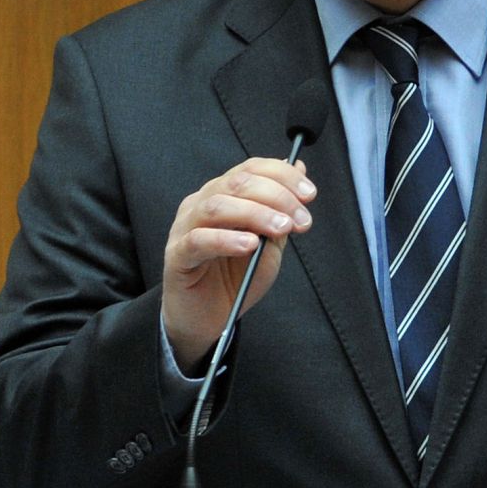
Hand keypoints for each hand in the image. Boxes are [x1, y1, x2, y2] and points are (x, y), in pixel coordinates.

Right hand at [162, 157, 314, 372]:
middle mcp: (201, 204)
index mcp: (222, 195)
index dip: (283, 176)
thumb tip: (300, 168)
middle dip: (277, 197)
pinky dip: (226, 239)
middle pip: (237, 183)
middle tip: (300, 219)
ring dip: (255, 214)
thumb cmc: (235, 279)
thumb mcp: (269, 243)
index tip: (309, 195)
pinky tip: (249, 245)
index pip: (250, 169)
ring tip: (280, 229)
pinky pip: (199, 240)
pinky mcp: (177, 255)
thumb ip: (282, 210)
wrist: (208, 320)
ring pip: (217, 206)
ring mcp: (185, 228)